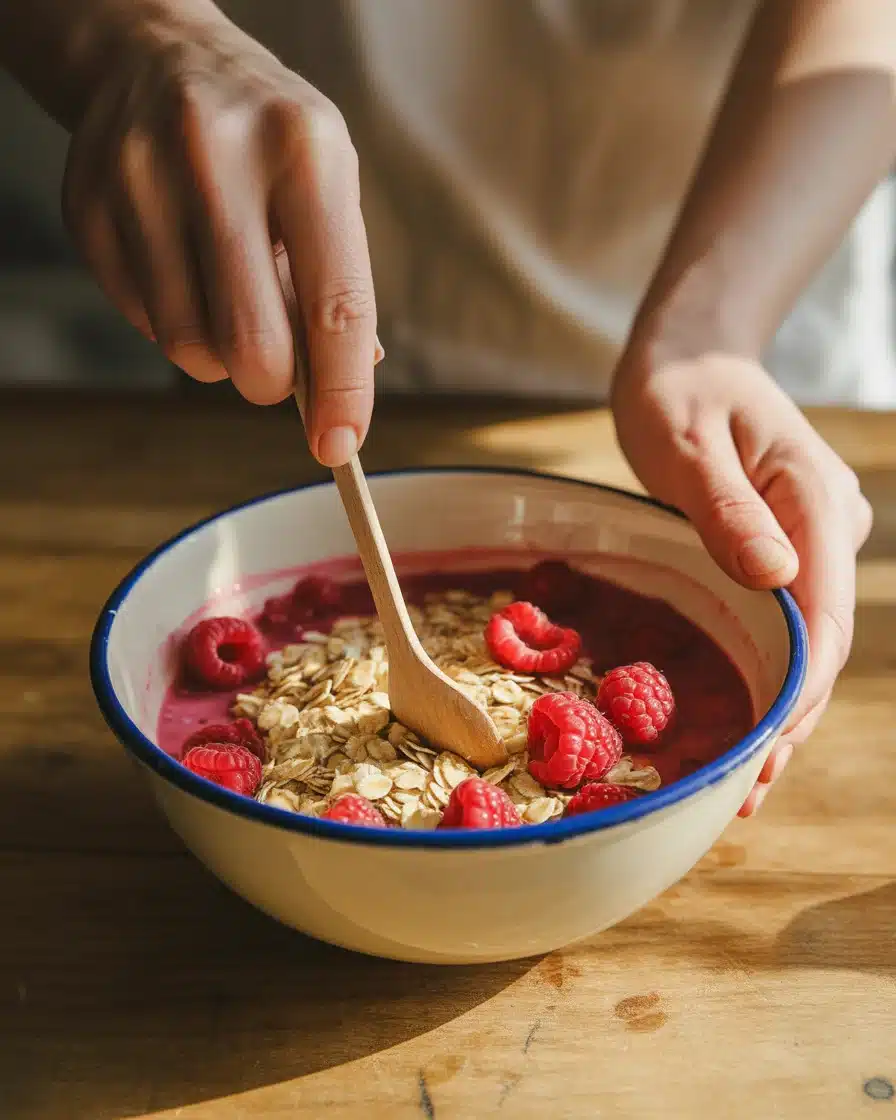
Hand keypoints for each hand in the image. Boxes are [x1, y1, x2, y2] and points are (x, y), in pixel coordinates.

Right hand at [62, 13, 379, 464]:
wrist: (154, 57)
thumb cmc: (266, 140)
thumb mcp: (326, 186)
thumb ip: (337, 287)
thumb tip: (340, 396)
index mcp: (305, 152)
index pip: (335, 305)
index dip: (341, 392)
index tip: (340, 446)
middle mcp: (218, 158)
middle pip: (252, 345)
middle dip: (272, 383)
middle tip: (276, 371)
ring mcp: (141, 180)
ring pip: (190, 348)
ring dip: (219, 354)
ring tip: (227, 297)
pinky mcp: (90, 207)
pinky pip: (144, 324)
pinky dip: (174, 322)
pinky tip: (182, 268)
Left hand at [612, 348, 871, 815]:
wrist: (691, 355)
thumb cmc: (679, 388)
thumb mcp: (687, 441)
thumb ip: (726, 508)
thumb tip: (774, 577)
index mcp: (812, 499)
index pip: (821, 613)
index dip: (800, 689)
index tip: (767, 749)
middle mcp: (826, 525)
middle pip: (821, 640)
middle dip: (790, 718)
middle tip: (746, 794)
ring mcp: (811, 537)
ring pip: (805, 638)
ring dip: (781, 707)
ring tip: (746, 783)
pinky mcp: (785, 546)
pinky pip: (782, 618)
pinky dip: (765, 670)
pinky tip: (745, 717)